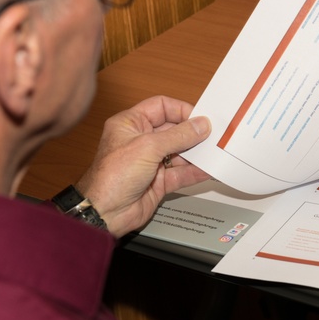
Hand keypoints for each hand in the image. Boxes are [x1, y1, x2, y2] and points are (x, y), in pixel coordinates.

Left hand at [75, 96, 210, 236]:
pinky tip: (207, 170)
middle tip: (213, 135)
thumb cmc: (111, 176)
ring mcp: (150, 162)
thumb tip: (200, 125)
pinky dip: (194, 172)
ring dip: (196, 153)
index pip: (161, 107)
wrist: (105, 212)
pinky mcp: (158, 181)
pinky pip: (181, 173)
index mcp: (130, 124)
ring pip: (179, 153)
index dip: (181, 110)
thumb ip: (178, 136)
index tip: (200, 117)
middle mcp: (140, 141)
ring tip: (214, 152)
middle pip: (173, 130)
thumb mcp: (148, 147)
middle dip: (193, 133)